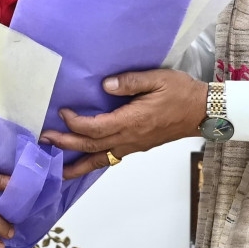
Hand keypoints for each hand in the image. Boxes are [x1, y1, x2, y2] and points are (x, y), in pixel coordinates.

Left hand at [41, 69, 208, 178]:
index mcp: (132, 121)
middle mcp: (129, 138)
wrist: (203, 112)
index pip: (95, 128)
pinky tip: (84, 164)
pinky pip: (110, 159)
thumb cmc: (182, 93)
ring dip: (76, 164)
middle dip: (66, 144)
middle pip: (91, 147)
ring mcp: (133, 146)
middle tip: (44, 140)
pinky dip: (94, 164)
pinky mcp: (137, 147)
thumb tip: (106, 86)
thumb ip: (131, 82)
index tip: (63, 112)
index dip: (75, 123)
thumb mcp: (158, 79)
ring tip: (56, 169)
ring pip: (99, 160)